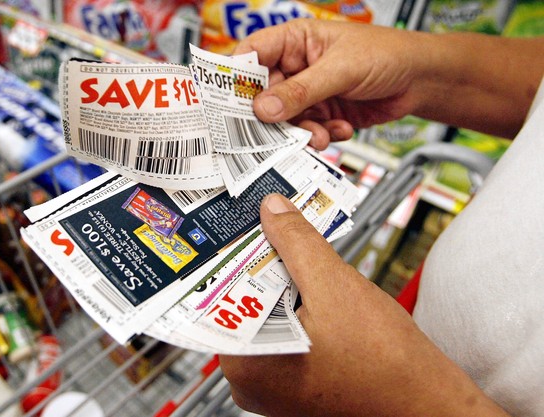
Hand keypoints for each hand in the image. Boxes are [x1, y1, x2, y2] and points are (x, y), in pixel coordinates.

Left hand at [219, 194, 509, 416]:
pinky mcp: (295, 382)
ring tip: (301, 256)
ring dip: (285, 284)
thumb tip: (273, 210)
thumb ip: (297, 242)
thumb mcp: (335, 286)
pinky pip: (284, 332)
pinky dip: (297, 306)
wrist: (427, 404)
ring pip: (267, 316)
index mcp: (247, 365)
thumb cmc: (387, 366)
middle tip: (277, 229)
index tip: (247, 224)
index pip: (221, 295)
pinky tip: (316, 289)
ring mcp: (274, 384)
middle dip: (265, 265)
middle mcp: (252, 381)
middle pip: (245, 304)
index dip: (238, 253)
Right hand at [234, 19, 425, 149]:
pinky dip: (321, 136)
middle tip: (276, 133)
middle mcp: (297, 68)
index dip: (236, 78)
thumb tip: (264, 108)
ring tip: (319, 134)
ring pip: (286, 120)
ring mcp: (309, 93)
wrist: (420, 80)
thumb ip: (302, 91)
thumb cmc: (386, 54)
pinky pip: (308, 131)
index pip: (252, 55)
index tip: (228, 104)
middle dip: (274, 117)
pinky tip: (340, 129)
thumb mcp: (340, 69)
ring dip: (301, 131)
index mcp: (294, 41)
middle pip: (264, 96)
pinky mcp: (323, 114)